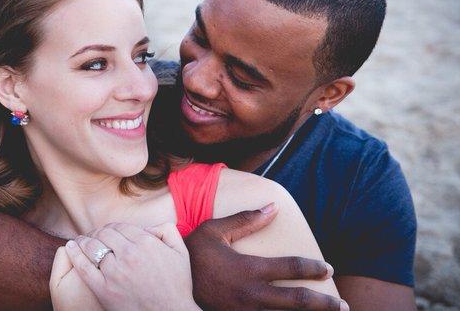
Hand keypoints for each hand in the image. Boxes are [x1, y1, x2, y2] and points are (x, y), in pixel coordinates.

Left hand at [63, 222, 199, 310]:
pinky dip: (75, 254)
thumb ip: (168, 231)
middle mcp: (129, 254)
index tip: (109, 230)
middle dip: (98, 231)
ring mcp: (115, 272)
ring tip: (80, 240)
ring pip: (93, 247)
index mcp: (146, 243)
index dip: (113, 227)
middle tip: (93, 234)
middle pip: (105, 233)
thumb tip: (150, 225)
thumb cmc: (177, 286)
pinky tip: (70, 247)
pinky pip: (84, 267)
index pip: (121, 226)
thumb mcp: (181, 253)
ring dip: (85, 240)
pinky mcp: (104, 289)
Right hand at [185, 204, 347, 310]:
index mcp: (248, 269)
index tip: (327, 268)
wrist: (168, 285)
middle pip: (297, 301)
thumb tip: (273, 208)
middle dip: (323, 305)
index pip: (291, 267)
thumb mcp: (215, 231)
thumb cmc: (193, 254)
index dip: (313, 268)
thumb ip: (245, 220)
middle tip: (343, 306)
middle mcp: (252, 295)